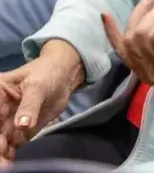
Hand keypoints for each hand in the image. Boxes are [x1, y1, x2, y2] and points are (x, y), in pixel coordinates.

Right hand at [0, 41, 83, 162]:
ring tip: (6, 165)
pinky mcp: (18, 133)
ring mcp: (6, 124)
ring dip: (0, 155)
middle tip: (4, 153)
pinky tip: (10, 164)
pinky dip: (8, 157)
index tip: (1, 134)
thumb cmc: (48, 73)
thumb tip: (22, 126)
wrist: (65, 78)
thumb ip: (30, 105)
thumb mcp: (38, 85)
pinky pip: (9, 148)